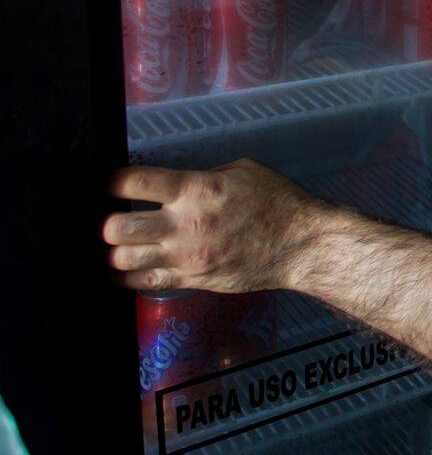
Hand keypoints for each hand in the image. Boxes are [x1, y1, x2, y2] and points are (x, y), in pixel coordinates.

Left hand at [104, 160, 336, 294]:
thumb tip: (176, 185)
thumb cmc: (276, 201)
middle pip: (116, 228)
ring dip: (117, 251)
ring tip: (123, 244)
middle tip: (114, 219)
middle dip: (109, 223)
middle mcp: (184, 224)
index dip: (112, 182)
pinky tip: (132, 267)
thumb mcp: (242, 172)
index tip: (109, 184)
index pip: (134, 183)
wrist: (299, 244)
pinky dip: (130, 276)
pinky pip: (143, 283)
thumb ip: (203, 177)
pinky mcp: (191, 279)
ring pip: (123, 259)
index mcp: (196, 189)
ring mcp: (185, 256)